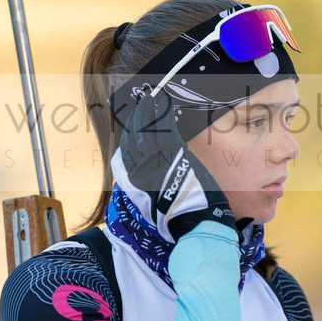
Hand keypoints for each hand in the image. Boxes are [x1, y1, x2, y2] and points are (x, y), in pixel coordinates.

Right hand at [111, 93, 235, 242]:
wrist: (196, 222)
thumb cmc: (181, 216)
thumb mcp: (155, 204)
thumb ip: (149, 185)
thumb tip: (152, 173)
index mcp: (133, 183)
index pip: (125, 152)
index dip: (129, 135)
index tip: (133, 123)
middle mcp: (138, 170)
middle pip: (131, 137)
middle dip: (136, 118)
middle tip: (142, 105)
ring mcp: (153, 160)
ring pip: (145, 128)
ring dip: (147, 110)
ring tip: (150, 98)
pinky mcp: (171, 153)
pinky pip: (163, 127)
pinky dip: (161, 112)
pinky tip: (163, 102)